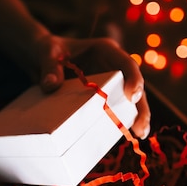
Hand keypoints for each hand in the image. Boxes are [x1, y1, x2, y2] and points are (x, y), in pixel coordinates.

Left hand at [34, 35, 150, 138]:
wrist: (45, 57)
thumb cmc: (50, 50)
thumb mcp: (47, 52)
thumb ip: (50, 66)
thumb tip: (50, 85)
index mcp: (105, 50)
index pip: (126, 64)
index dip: (133, 79)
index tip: (132, 97)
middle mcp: (113, 66)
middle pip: (134, 86)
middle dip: (140, 106)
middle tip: (141, 127)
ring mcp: (110, 82)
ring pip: (129, 100)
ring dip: (137, 117)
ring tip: (140, 134)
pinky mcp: (103, 95)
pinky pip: (115, 108)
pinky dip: (120, 121)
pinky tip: (126, 135)